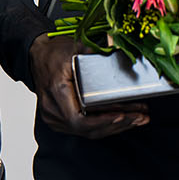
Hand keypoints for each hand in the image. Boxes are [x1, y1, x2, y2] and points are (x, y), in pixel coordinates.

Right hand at [29, 33, 148, 137]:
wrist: (38, 56)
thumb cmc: (55, 52)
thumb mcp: (75, 47)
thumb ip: (95, 52)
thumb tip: (121, 49)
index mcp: (57, 91)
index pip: (78, 119)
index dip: (101, 121)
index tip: (122, 115)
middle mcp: (53, 109)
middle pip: (87, 128)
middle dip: (117, 125)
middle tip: (141, 117)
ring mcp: (54, 117)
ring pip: (87, 131)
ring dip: (115, 128)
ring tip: (139, 119)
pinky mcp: (60, 119)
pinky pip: (84, 128)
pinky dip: (105, 126)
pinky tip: (124, 121)